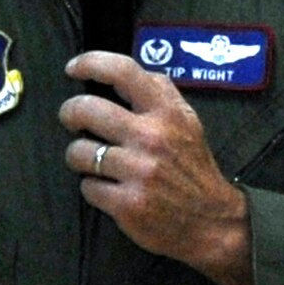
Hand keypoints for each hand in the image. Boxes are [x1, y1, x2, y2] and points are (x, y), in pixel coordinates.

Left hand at [61, 52, 253, 284]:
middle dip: (70, 114)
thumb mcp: (188, 122)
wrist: (213, 221)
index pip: (123, 71)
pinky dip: (93, 187)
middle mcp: (152, 137)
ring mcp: (138, 171)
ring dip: (79, 157)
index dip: (90, 63)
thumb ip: (161, 95)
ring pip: (78, 152)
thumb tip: (122, 74)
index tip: (73, 69)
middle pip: (86, 110)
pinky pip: (87, 187)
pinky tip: (108, 188)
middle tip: (73, 121)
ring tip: (93, 161)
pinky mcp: (127, 204)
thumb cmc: (194, 169)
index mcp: (167, 112)